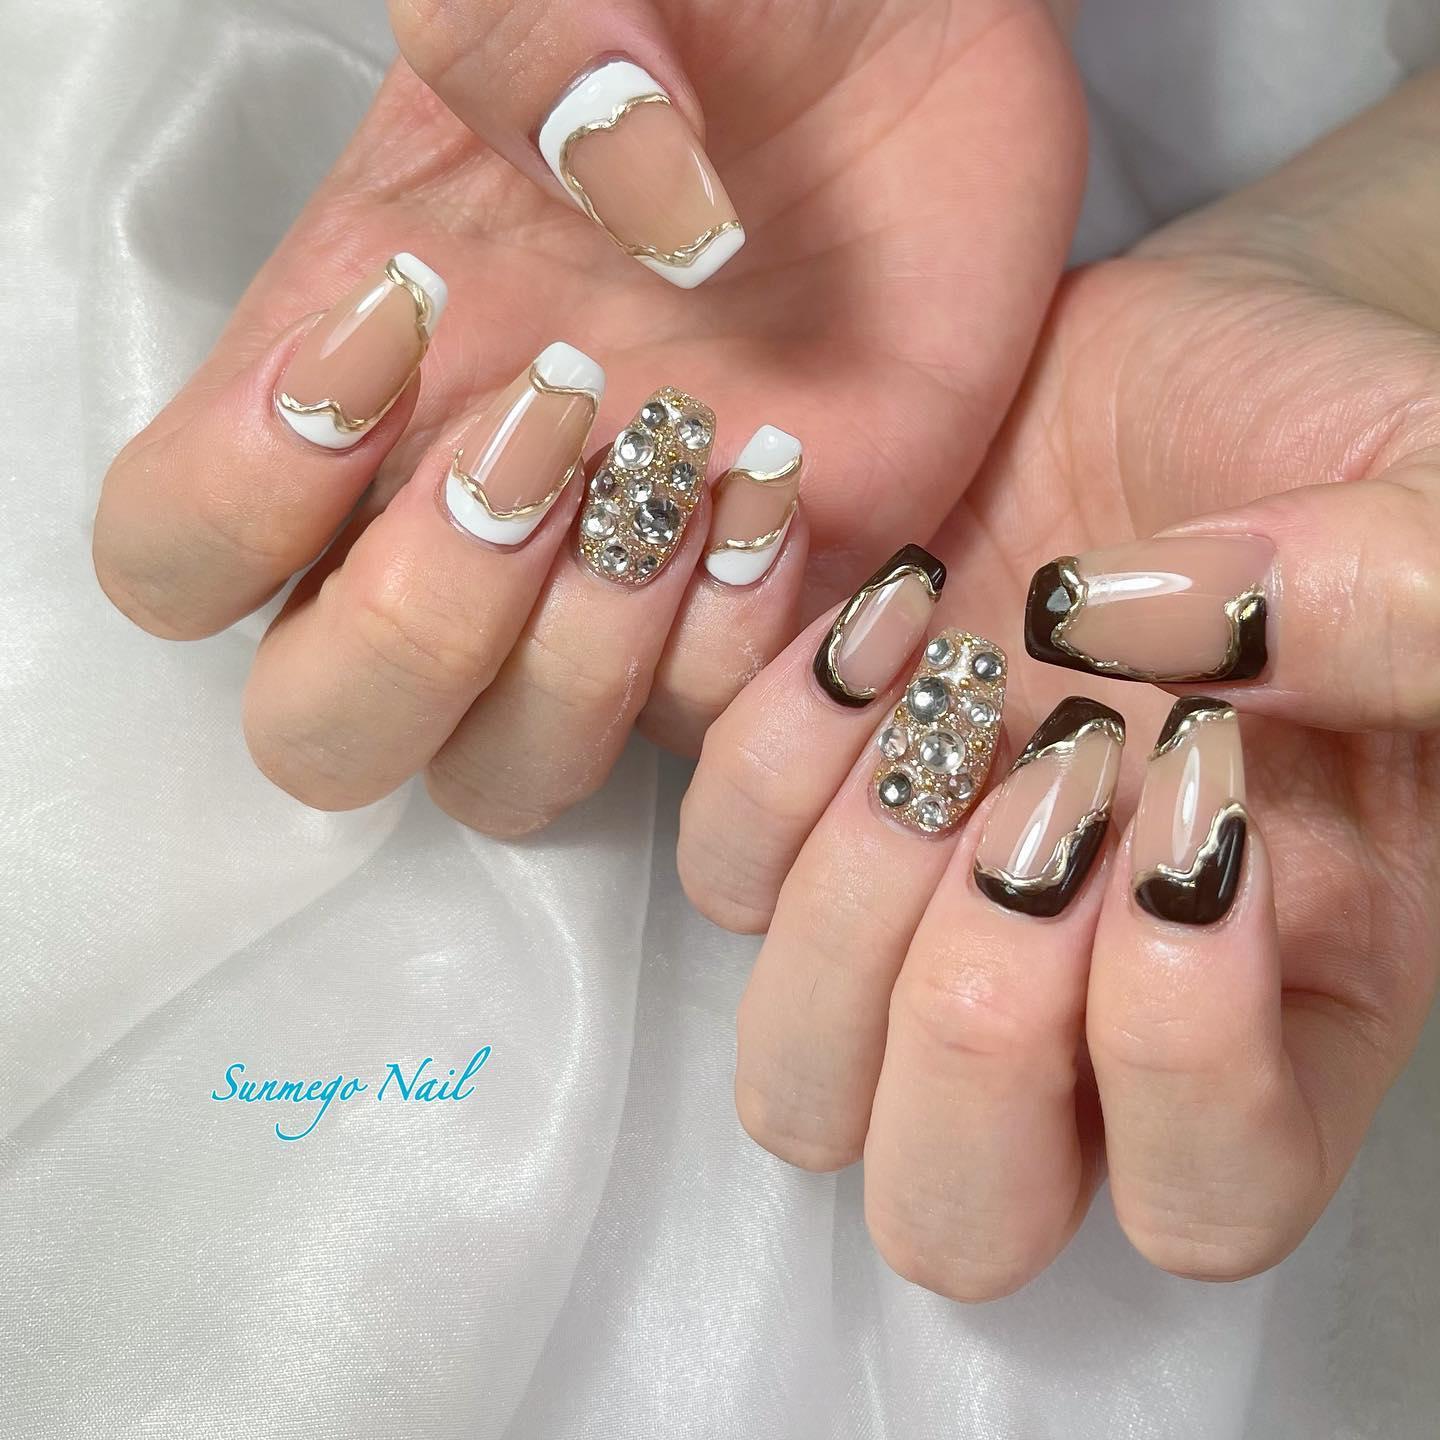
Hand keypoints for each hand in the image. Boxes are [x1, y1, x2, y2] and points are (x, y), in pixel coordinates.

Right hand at [91, 0, 1080, 834]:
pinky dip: (733, 643)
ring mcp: (610, 582)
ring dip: (574, 666)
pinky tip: (788, 482)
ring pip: (504, 774)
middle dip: (413, 632)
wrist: (915, 46)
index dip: (236, 502)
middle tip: (544, 444)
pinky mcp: (760, 603)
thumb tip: (635, 218)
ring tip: (684, 478)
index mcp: (352, 379)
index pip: (178, 557)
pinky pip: (704, 728)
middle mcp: (458, 517)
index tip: (394, 333)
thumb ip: (512, 34)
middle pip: (324, 730)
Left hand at [679, 72, 1439, 1297]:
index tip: (1192, 798)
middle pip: (951, 1212)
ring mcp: (915, 911)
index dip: (1173, 1053)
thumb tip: (1154, 656)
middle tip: (1043, 799)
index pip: (1203, 1204)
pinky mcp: (804, 798)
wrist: (1149, 352)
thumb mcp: (1424, 506)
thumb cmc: (1311, 433)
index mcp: (1276, 995)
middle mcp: (1072, 1001)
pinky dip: (770, 757)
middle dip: (971, 1024)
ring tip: (952, 698)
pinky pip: (718, 873)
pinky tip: (881, 617)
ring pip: (799, 1088)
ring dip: (851, 904)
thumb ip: (1396, 613)